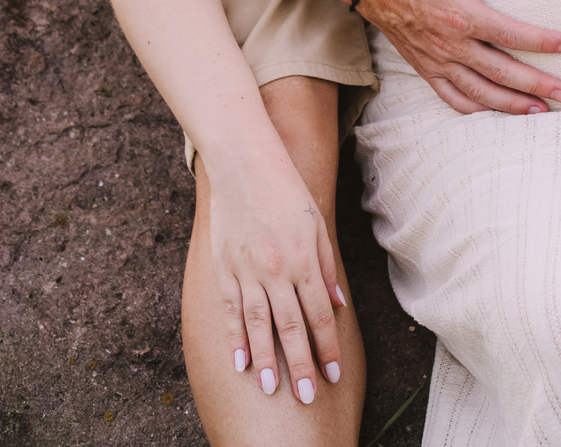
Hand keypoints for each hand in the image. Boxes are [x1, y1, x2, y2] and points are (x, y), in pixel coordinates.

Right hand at [209, 147, 344, 405]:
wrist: (244, 162)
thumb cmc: (286, 189)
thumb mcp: (316, 223)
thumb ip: (326, 266)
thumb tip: (337, 303)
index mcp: (303, 258)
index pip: (319, 314)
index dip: (327, 346)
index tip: (334, 372)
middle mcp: (276, 269)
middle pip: (291, 326)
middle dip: (301, 364)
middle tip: (309, 397)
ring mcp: (247, 270)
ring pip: (259, 325)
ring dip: (267, 359)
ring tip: (273, 389)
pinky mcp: (224, 267)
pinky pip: (231, 310)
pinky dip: (236, 338)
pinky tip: (241, 363)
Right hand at [359, 0, 560, 115]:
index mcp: (461, 14)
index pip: (510, 34)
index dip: (542, 42)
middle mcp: (451, 44)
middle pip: (502, 72)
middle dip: (537, 85)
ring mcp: (438, 62)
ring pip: (481, 93)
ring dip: (513, 105)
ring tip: (542, 111)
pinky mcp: (426, 70)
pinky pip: (454, 99)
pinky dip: (478, 110)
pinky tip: (498, 112)